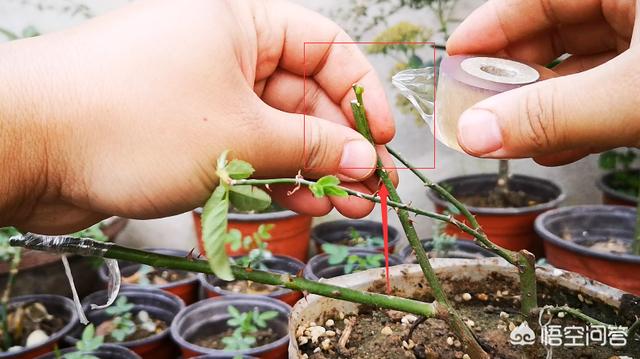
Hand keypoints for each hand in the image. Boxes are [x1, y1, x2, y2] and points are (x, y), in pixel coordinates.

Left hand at [0, 0, 395, 232]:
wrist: (28, 147)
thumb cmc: (132, 120)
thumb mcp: (242, 135)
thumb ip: (311, 147)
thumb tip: (365, 159)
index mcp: (243, 24)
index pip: (327, 47)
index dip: (362, 92)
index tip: (385, 138)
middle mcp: (227, 53)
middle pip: (305, 95)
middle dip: (340, 144)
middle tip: (371, 187)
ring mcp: (206, 94)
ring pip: (277, 130)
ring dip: (313, 169)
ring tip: (346, 206)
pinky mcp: (187, 132)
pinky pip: (245, 151)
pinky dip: (274, 176)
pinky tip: (303, 203)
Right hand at [447, 0, 639, 165]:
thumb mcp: (630, 96)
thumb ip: (551, 114)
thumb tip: (475, 133)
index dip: (491, 28)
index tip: (456, 59)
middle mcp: (638, 8)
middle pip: (558, 34)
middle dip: (516, 77)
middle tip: (479, 106)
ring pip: (585, 70)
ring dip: (545, 109)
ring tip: (510, 136)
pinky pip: (612, 96)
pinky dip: (582, 123)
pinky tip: (555, 149)